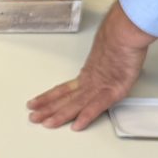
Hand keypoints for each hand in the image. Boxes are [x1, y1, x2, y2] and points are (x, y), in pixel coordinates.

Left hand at [26, 4, 153, 128]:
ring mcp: (100, 86)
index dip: (49, 97)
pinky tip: (76, 126)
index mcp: (88, 74)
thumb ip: (103, 61)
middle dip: (48, 109)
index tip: (35, 103)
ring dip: (60, 115)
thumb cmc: (120, 37)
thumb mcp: (108, 51)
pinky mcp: (113, 90)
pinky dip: (86, 116)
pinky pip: (97, 106)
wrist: (125, 31)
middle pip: (65, 98)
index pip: (63, 89)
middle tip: (32, 118)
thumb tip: (104, 61)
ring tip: (46, 124)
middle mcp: (90, 81)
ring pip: (76, 104)